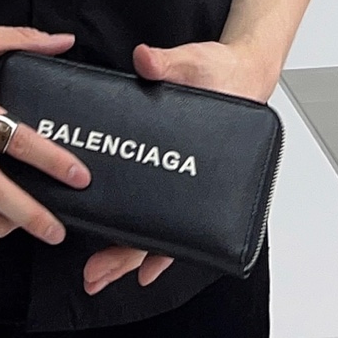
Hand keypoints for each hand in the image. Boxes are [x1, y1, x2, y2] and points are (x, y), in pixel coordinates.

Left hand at [82, 39, 277, 294]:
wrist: (241, 72)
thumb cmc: (224, 74)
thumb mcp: (196, 64)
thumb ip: (169, 63)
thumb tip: (146, 61)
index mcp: (200, 165)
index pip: (176, 219)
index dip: (155, 247)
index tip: (136, 269)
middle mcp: (192, 183)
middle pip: (159, 234)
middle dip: (125, 258)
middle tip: (95, 276)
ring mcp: (180, 181)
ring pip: (154, 227)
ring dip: (127, 251)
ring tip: (97, 271)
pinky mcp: (166, 169)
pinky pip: (153, 207)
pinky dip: (138, 231)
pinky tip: (121, 247)